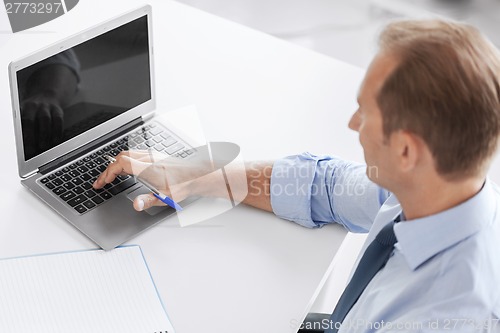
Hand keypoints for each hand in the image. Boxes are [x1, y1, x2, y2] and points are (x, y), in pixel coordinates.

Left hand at [21, 93, 63, 157]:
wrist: (46, 94)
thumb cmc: (33, 110)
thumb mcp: (24, 113)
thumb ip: (23, 126)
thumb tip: (21, 144)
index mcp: (23, 108)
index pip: (20, 122)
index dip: (21, 135)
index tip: (21, 148)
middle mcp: (34, 106)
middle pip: (30, 121)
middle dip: (31, 137)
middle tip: (31, 150)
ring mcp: (46, 107)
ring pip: (45, 120)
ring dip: (44, 134)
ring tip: (43, 147)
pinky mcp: (57, 110)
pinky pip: (58, 120)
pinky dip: (57, 131)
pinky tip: (56, 140)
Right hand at [93, 150, 212, 210]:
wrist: (197, 174)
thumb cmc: (183, 184)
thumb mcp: (165, 196)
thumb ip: (148, 200)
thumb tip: (135, 205)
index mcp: (146, 167)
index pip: (120, 164)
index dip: (107, 173)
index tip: (101, 183)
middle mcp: (148, 158)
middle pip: (121, 157)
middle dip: (109, 169)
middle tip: (103, 181)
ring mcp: (153, 155)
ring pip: (128, 154)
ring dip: (117, 163)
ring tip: (112, 176)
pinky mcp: (157, 155)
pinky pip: (136, 154)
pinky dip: (126, 161)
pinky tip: (128, 169)